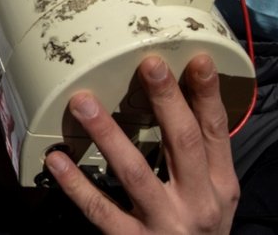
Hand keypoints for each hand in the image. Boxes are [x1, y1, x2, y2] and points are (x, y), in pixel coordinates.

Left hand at [44, 55, 238, 234]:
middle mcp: (197, 202)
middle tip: (149, 64)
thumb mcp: (215, 196)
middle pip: (181, 142)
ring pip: (135, 172)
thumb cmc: (201, 231)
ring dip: (107, 134)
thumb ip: (200, 157)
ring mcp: (164, 223)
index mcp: (220, 185)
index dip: (208, 94)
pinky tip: (57, 160)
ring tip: (84, 102)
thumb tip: (178, 100)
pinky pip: (100, 210)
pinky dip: (76, 185)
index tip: (197, 59)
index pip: (215, 131)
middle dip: (166, 100)